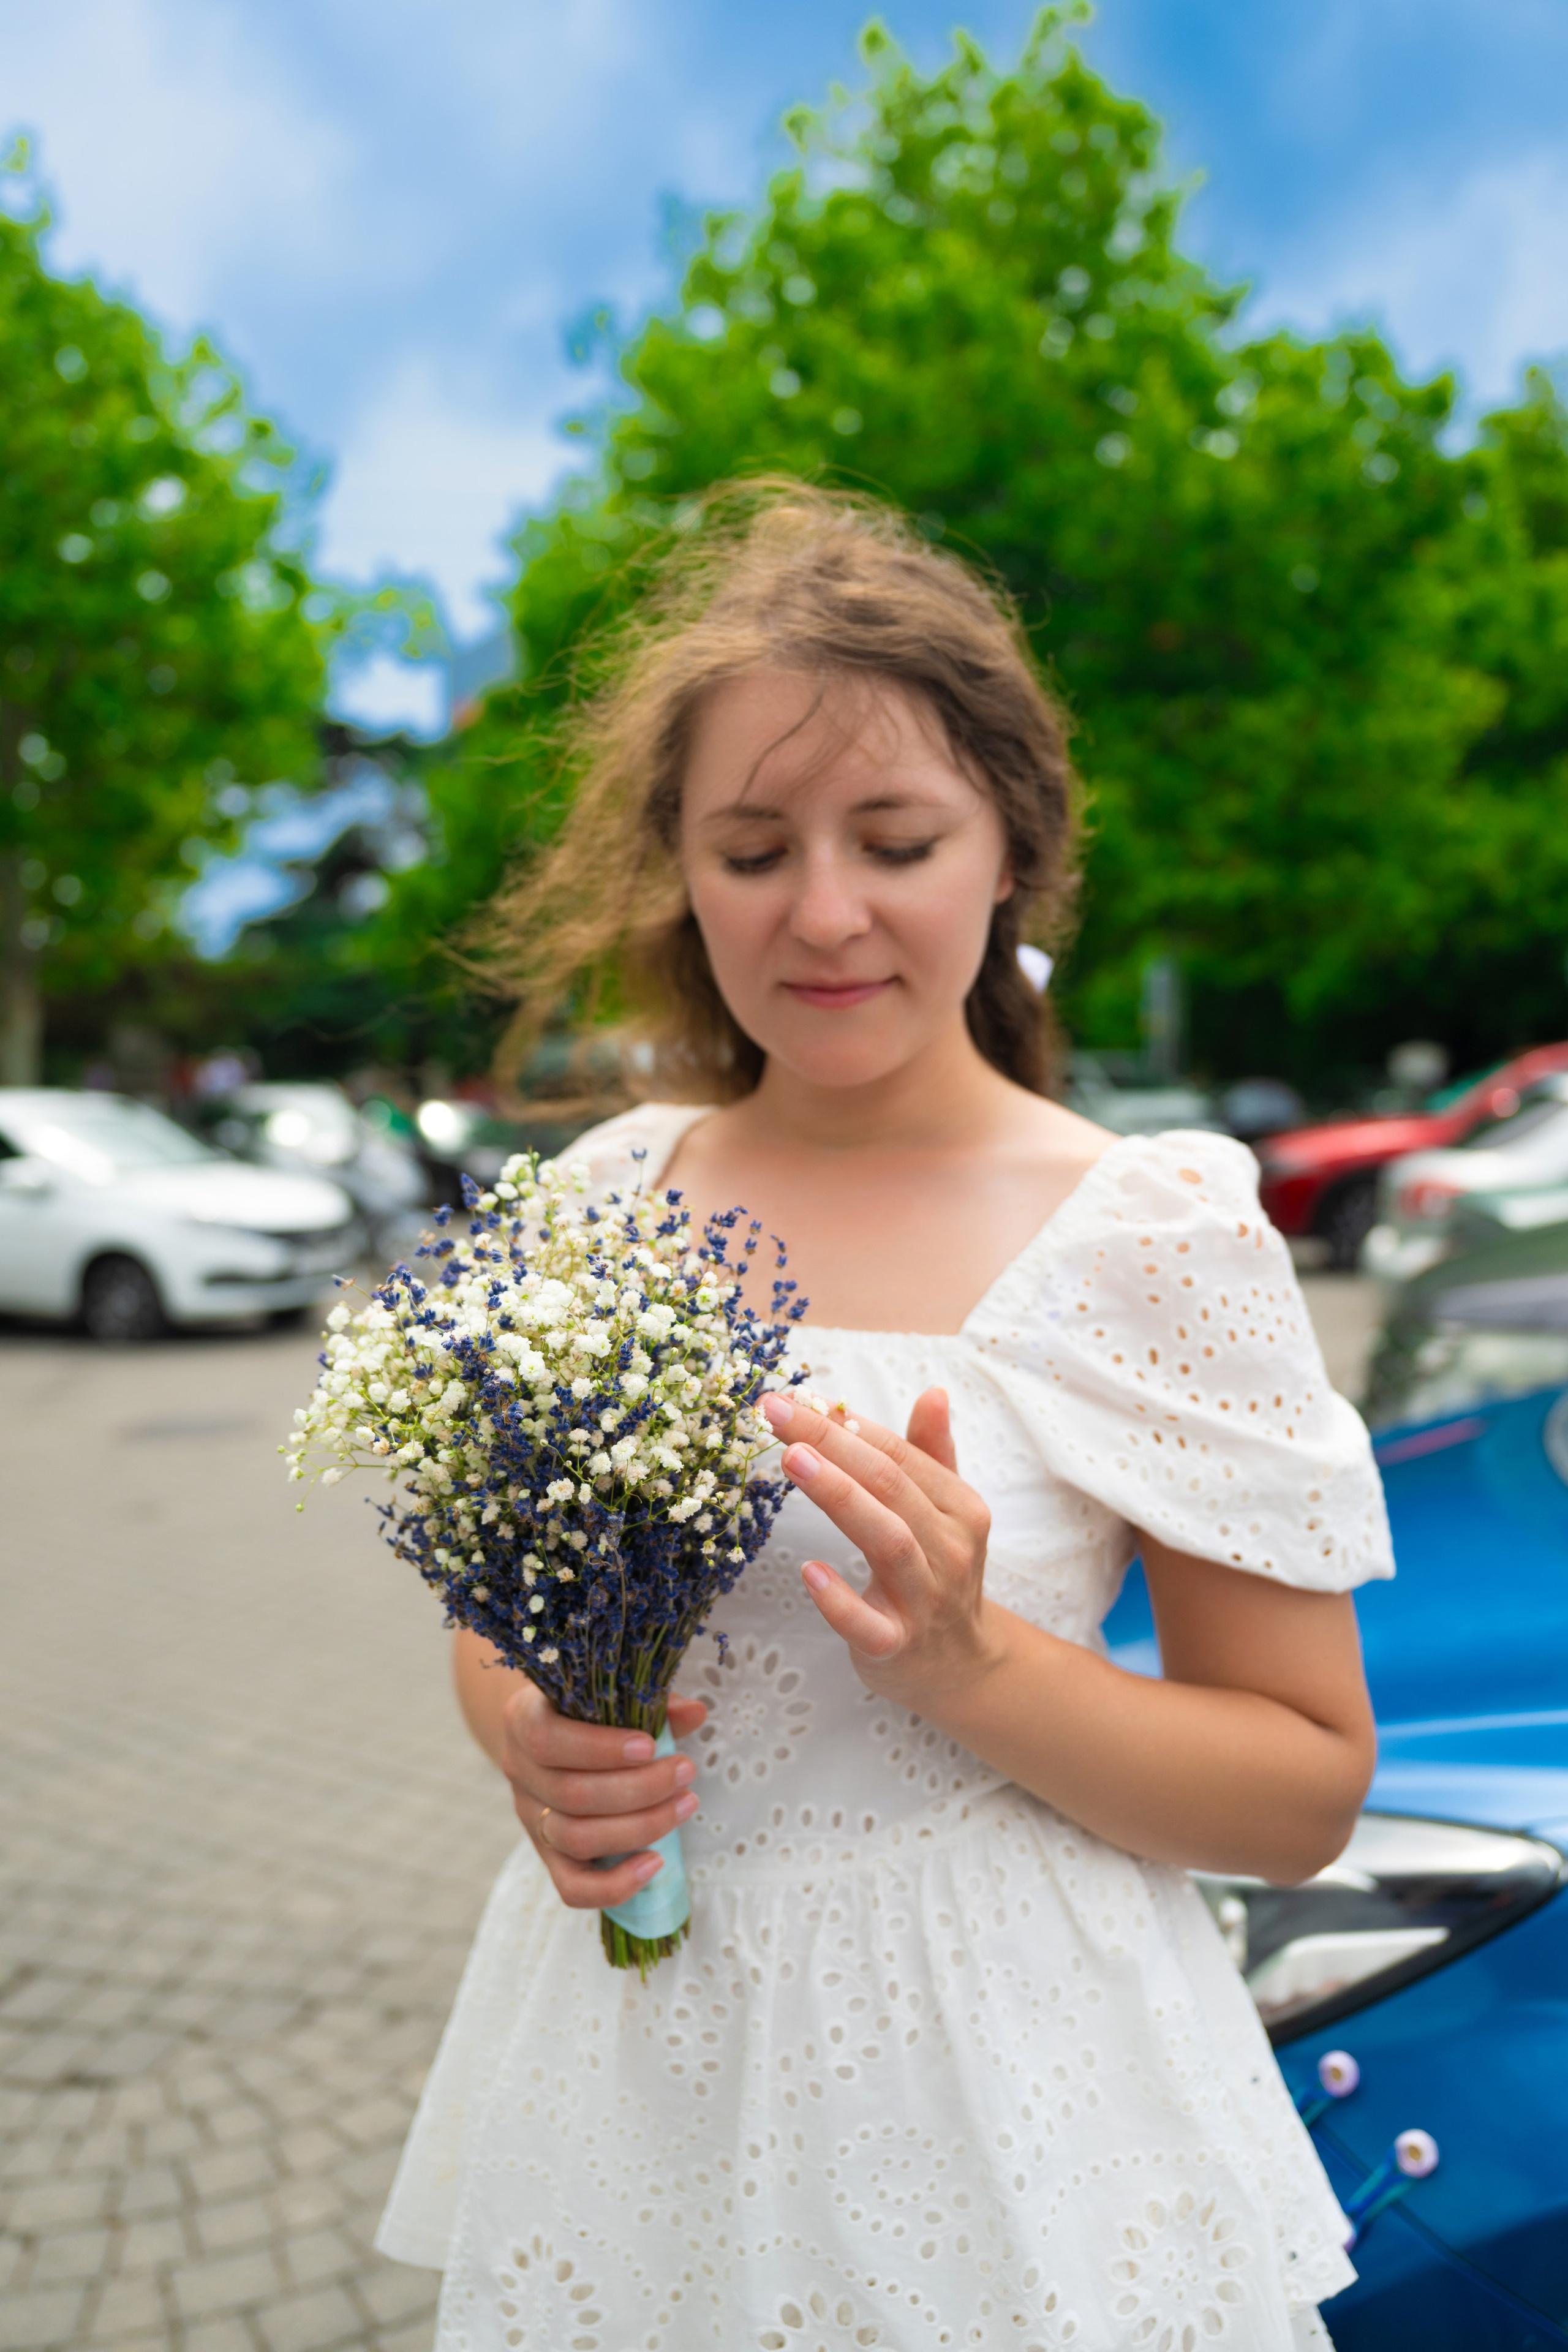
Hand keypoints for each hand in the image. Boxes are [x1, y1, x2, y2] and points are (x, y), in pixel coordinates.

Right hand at [498, 1684, 706, 1911]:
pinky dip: (616, 1884)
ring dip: (641, 1827)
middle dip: (640, 1788)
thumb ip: (652, 1703)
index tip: (651, 1747)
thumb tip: (695, 1714)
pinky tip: (656, 1863)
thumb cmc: (589, 1710)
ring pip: (577, 1839)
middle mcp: (520, 1772)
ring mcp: (531, 1819)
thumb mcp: (610, 1695)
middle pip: (572, 1795)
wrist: (551, 1735)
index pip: (547, 1741)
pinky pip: (572, 1888)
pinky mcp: (548, 1857)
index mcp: (524, 1721)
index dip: (599, 1749)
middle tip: (686, 1773)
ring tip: (686, 1805)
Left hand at [760, 1386, 1000, 1708]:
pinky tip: (809, 1571)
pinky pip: (867, 1623)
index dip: (848, 1423)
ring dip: (840, 1496)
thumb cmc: (939, 1575)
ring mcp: (925, 1600)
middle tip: (778, 1413)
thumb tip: (934, 1393)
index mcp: (960, 1509)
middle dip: (832, 1443)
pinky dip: (839, 1599)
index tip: (795, 1397)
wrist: (961, 1666)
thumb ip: (933, 1454)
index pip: (900, 1455)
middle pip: (889, 1486)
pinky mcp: (896, 1646)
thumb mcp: (947, 1513)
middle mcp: (949, 1549)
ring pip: (886, 1540)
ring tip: (794, 1460)